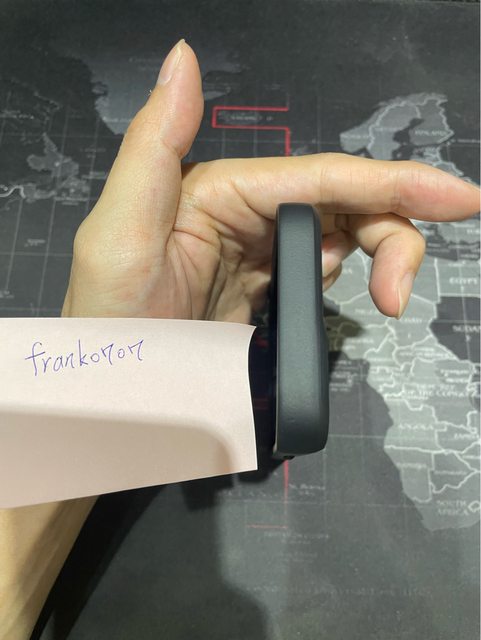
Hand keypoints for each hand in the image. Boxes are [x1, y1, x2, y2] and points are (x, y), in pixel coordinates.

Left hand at [63, 40, 479, 320]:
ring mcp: (260, 255)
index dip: (394, 183)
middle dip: (392, 235)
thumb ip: (155, 142)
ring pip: (344, 236)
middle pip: (344, 203)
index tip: (457, 198)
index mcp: (220, 190)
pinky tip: (338, 294)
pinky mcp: (266, 292)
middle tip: (398, 292)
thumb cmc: (107, 316)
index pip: (321, 177)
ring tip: (381, 299)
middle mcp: (245, 214)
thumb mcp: (118, 229)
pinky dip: (346, 280)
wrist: (113, 387)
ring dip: (377, 260)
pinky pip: (325, 273)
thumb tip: (183, 58)